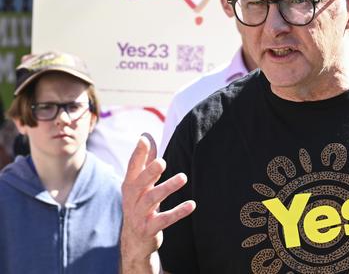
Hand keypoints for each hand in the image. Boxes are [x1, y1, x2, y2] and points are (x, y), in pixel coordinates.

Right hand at [120, 133, 195, 273]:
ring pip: (151, 200)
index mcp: (130, 185)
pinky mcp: (149, 229)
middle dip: (149, 172)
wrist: (134, 240)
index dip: (138, 153)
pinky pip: (163, 220)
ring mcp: (139, 215)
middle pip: (139, 183)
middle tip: (163, 162)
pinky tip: (192, 204)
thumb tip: (145, 135)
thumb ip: (144, 161)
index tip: (144, 139)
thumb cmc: (140, 204)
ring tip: (183, 177)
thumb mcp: (140, 184)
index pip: (132, 166)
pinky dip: (177, 212)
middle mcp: (131, 199)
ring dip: (167, 188)